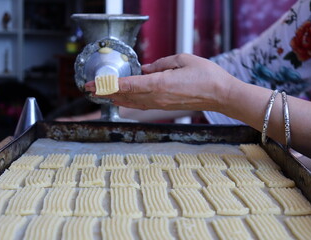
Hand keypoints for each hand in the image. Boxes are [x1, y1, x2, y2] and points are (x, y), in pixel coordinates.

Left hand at [85, 54, 238, 111]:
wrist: (221, 94)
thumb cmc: (206, 75)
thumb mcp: (182, 59)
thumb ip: (161, 63)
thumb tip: (146, 68)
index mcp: (159, 83)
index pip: (127, 85)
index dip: (107, 86)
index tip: (92, 85)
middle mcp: (157, 97)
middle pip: (125, 96)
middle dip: (106, 92)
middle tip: (89, 90)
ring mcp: (161, 104)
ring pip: (132, 103)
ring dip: (115, 98)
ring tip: (102, 95)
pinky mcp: (166, 107)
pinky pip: (142, 105)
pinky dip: (129, 103)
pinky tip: (123, 101)